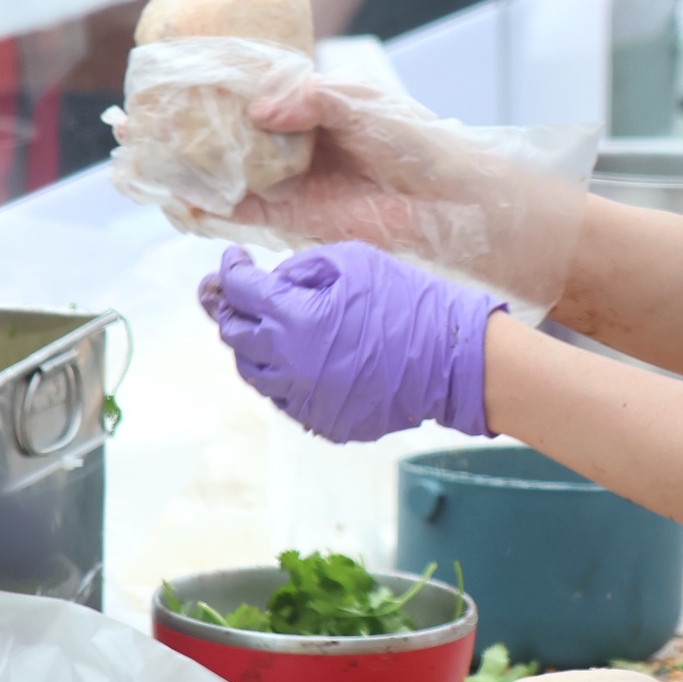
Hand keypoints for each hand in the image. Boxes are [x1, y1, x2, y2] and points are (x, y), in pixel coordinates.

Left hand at [200, 242, 502, 442]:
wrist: (451, 360)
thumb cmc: (407, 302)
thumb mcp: (353, 261)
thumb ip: (302, 269)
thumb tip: (272, 281)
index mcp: (293, 320)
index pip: (240, 291)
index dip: (232, 270)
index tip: (235, 260)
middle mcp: (288, 365)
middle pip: (234, 336)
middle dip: (231, 309)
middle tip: (237, 294)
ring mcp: (303, 400)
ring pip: (253, 373)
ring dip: (252, 346)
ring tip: (268, 327)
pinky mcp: (321, 421)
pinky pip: (284, 397)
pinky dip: (281, 375)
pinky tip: (299, 358)